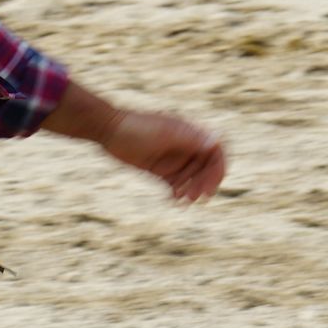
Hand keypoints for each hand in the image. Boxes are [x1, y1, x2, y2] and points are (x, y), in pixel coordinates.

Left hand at [100, 106, 227, 202]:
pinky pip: (175, 185)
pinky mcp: (160, 170)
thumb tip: (216, 141)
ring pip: (192, 179)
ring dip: (192, 190)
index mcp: (190, 134)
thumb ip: (189, 139)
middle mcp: (185, 147)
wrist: (108, 130)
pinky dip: (177, 194)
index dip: (218, 168)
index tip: (212, 184)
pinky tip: (173, 200)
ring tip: (183, 200)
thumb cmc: (136, 128)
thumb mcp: (164, 134)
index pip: (215, 151)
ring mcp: (173, 159)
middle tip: (195, 197)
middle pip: (205, 169)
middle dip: (204, 183)